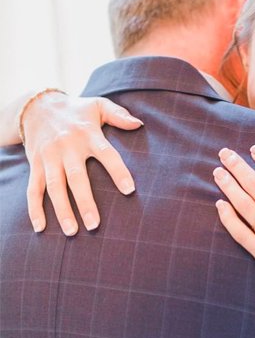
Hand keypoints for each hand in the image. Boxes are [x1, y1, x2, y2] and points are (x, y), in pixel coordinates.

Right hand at [23, 91, 142, 234]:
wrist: (37, 106)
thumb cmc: (76, 110)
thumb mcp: (98, 105)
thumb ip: (119, 115)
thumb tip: (139, 124)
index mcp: (87, 134)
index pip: (106, 154)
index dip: (118, 171)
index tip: (129, 190)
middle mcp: (67, 147)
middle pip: (76, 177)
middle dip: (85, 202)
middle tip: (95, 225)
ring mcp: (49, 158)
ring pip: (54, 187)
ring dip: (62, 210)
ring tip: (72, 232)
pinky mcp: (35, 165)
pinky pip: (33, 189)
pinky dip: (35, 209)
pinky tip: (41, 228)